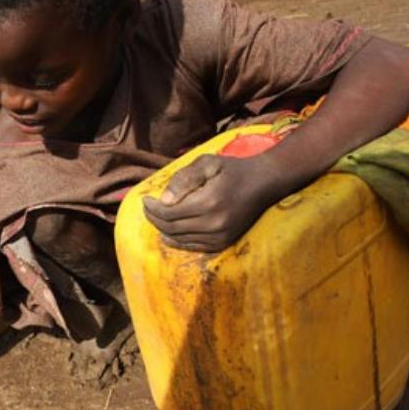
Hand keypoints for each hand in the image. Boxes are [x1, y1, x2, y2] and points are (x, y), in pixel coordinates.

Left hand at [143, 153, 286, 252]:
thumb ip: (184, 178)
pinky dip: (176, 240)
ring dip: (163, 229)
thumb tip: (164, 200)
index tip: (146, 199)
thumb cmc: (232, 170)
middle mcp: (214, 223)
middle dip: (154, 218)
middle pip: (171, 227)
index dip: (152, 208)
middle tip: (148, 208)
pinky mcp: (223, 242)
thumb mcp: (207, 163)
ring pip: (179, 238)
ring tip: (156, 216)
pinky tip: (168, 233)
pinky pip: (192, 246)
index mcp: (208, 202)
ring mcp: (219, 236)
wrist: (263, 183)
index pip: (168, 212)